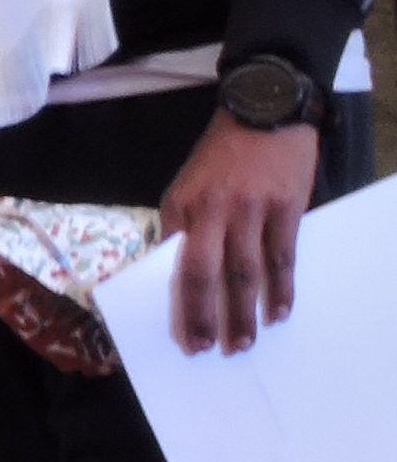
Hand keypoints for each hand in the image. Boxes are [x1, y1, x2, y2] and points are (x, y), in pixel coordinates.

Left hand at [160, 113, 316, 354]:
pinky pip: (282, 257)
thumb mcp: (186, 183)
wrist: (263, 111)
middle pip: (207, 275)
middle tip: (210, 350)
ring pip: (246, 273)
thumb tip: (176, 267)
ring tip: (244, 343)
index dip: (180, 305)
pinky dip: (281, 289)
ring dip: (245, 313)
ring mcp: (251, 210)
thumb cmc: (221, 154)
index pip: (176, 265)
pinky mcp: (286, 208)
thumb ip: (182, 224)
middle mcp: (212, 210)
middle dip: (207, 317)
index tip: (183, 335)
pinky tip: (279, 312)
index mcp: (182, 206)